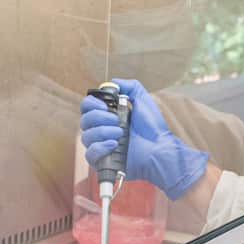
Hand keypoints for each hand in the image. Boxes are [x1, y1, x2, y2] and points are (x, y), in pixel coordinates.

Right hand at [81, 78, 209, 200]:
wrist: (159, 148)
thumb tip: (113, 82)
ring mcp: (102, 146)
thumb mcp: (143, 100)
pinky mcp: (103, 161)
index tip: (105, 105)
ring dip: (103, 132)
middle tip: (116, 120)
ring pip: (86, 136)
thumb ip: (130, 86)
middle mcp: (102, 130)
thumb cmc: (153, 128)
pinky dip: (100, 147)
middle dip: (99, 117)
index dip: (91, 104)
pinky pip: (90, 154)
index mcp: (108, 116)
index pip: (87, 107)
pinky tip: (113, 144)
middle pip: (84, 121)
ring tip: (120, 133)